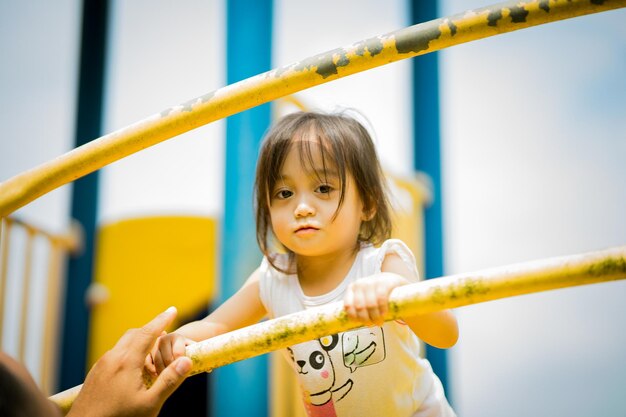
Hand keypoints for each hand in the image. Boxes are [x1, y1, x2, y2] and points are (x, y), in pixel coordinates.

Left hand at [68, 307, 191, 416]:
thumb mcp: (150, 404)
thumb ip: (169, 381)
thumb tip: (187, 360)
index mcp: (127, 362)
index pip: (148, 332)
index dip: (162, 320)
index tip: (173, 309)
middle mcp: (112, 358)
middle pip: (134, 333)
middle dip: (151, 329)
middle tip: (166, 329)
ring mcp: (101, 365)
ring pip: (123, 344)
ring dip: (139, 341)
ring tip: (153, 353)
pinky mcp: (95, 373)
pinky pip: (115, 354)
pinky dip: (129, 352)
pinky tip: (134, 369)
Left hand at [343, 273, 407, 325]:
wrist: (390, 279)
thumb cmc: (374, 293)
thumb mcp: (363, 296)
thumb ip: (358, 306)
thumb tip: (350, 326)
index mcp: (351, 288)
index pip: (348, 305)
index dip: (354, 317)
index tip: (361, 323)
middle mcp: (360, 284)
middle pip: (359, 307)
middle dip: (366, 319)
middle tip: (372, 324)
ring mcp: (371, 282)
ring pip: (370, 304)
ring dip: (375, 317)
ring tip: (379, 322)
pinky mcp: (383, 283)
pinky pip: (381, 299)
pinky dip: (382, 309)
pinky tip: (384, 315)